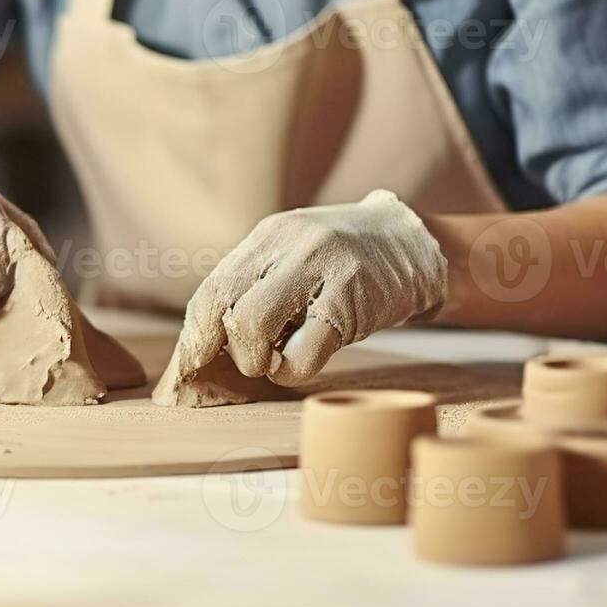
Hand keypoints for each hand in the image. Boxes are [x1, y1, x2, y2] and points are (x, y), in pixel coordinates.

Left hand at [155, 190, 447, 396]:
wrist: (415, 244)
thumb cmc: (343, 262)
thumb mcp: (294, 254)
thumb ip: (255, 284)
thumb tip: (205, 342)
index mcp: (269, 236)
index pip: (212, 289)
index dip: (196, 334)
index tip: (191, 363)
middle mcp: (292, 245)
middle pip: (226, 309)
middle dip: (226, 349)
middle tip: (249, 359)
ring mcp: (324, 269)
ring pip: (254, 326)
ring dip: (256, 360)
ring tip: (275, 358)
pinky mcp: (353, 300)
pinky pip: (303, 353)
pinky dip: (291, 370)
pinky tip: (303, 361)